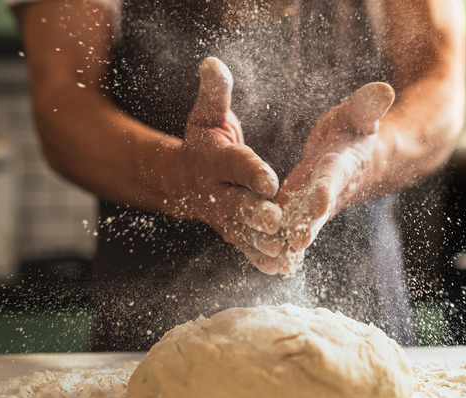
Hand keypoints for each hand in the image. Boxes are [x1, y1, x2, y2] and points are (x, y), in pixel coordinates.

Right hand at [162, 57, 284, 273]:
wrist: (181, 180)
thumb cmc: (203, 142)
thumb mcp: (207, 115)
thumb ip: (214, 93)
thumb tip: (212, 62)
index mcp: (215, 160)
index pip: (235, 165)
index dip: (251, 171)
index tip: (269, 179)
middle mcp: (216, 192)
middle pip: (237, 204)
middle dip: (255, 213)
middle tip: (276, 221)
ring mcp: (222, 216)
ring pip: (243, 232)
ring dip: (262, 243)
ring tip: (285, 250)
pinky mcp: (231, 232)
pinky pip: (245, 247)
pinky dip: (261, 258)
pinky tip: (282, 267)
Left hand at [272, 82, 395, 273]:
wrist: (359, 157)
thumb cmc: (355, 130)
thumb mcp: (359, 115)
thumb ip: (367, 106)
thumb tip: (384, 89)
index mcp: (342, 164)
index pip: (334, 178)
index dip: (326, 190)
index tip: (318, 204)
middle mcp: (330, 189)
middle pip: (318, 210)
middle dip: (308, 226)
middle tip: (296, 243)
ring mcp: (315, 203)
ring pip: (302, 224)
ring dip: (290, 241)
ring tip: (275, 259)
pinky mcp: (301, 210)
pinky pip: (290, 227)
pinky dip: (281, 243)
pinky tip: (266, 260)